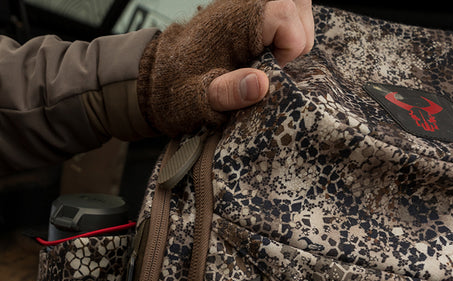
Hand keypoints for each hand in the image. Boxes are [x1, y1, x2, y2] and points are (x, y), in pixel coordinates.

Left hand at [139, 0, 315, 135]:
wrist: (155, 78)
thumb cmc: (175, 88)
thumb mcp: (197, 99)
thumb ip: (228, 92)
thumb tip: (261, 85)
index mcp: (235, 22)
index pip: (285, 13)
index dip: (289, 46)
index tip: (272, 70)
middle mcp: (243, 7)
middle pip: (297, 7)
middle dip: (296, 40)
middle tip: (272, 66)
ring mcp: (247, 9)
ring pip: (295, 10)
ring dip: (292, 36)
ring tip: (271, 60)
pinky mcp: (250, 17)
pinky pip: (282, 17)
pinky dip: (283, 35)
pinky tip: (267, 54)